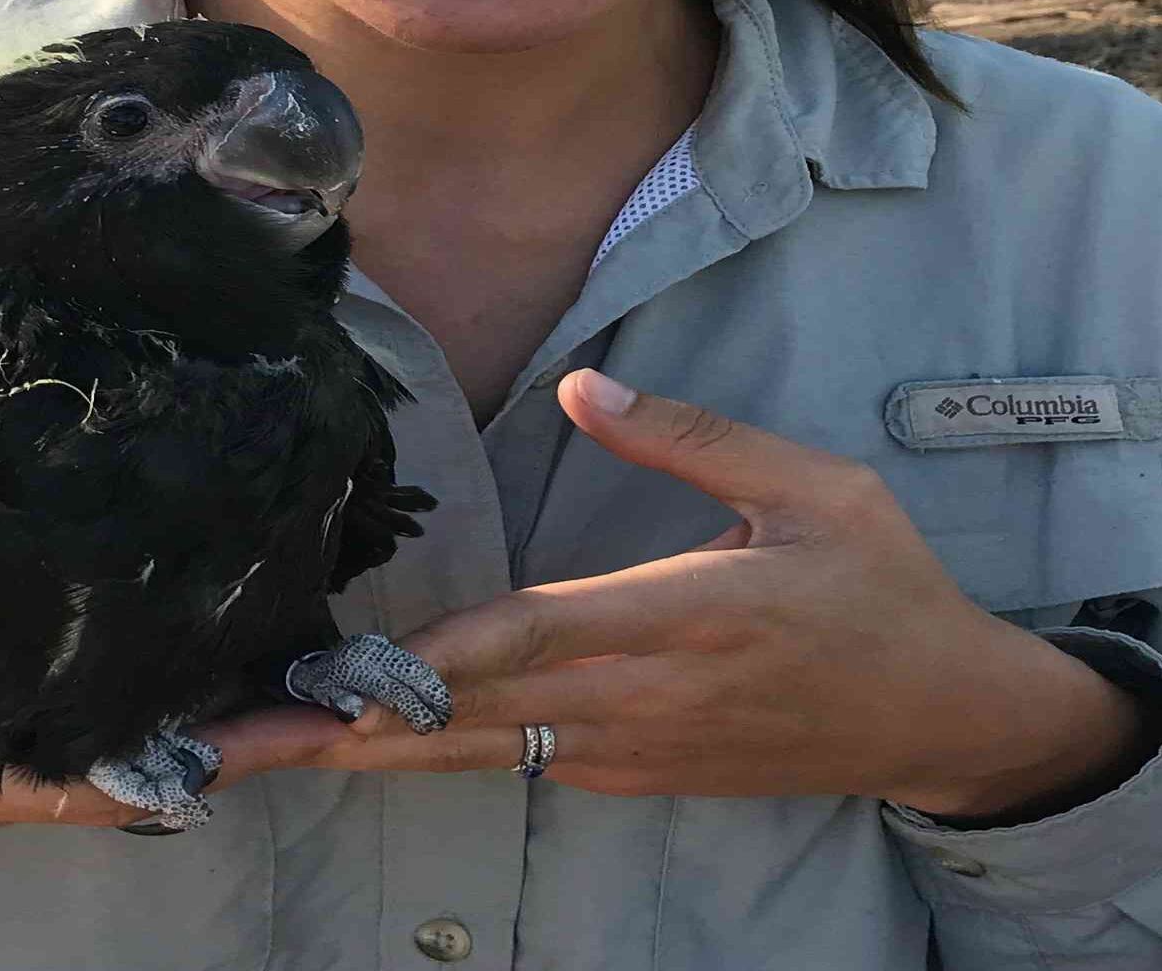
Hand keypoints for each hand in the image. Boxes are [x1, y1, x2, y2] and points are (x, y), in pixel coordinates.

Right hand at [0, 479, 332, 899]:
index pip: (39, 778)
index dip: (173, 758)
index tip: (285, 729)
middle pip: (77, 795)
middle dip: (210, 752)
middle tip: (340, 699)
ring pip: (43, 797)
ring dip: (156, 752)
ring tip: (275, 690)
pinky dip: (83, 753)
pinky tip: (142, 700)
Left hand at [289, 370, 1154, 820]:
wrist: (943, 717)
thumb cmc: (882, 590)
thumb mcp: (813, 489)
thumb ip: (690, 439)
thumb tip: (578, 388)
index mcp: (684, 618)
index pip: (527, 639)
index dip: (423, 658)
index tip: (325, 671)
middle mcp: (642, 700)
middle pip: (465, 719)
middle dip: (337, 733)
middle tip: (218, 743)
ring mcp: (632, 752)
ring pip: (474, 755)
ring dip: (360, 753)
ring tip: (249, 752)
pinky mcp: (632, 774)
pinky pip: (513, 762)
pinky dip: (426, 757)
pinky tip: (353, 743)